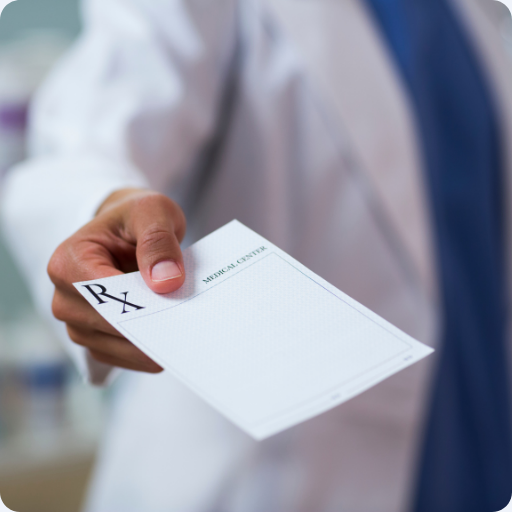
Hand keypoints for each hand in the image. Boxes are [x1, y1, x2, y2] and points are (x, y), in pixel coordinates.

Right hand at [48, 188, 185, 372]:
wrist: (128, 232)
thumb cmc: (136, 218)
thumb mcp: (152, 212)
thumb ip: (158, 240)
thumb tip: (165, 281)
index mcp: (69, 261)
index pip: (101, 294)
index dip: (135, 306)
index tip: (171, 315)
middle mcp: (65, 296)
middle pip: (106, 325)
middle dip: (147, 329)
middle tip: (186, 335)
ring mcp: (77, 320)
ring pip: (113, 346)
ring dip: (148, 346)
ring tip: (184, 341)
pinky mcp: (95, 336)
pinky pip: (119, 355)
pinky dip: (144, 353)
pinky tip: (171, 345)